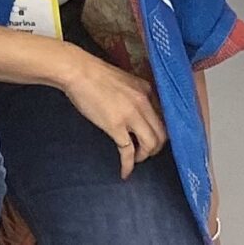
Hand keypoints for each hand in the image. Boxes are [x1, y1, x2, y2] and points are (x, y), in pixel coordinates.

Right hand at [57, 50, 166, 178]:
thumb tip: (138, 114)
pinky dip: (128, 165)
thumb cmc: (96, 75)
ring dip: (145, 156)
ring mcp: (131, 115)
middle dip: (156, 148)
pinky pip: (128, 151)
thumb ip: (136, 96)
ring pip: (151, 144)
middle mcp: (144, 103)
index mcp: (147, 90)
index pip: (164, 117)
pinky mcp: (116, 126)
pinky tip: (125, 172)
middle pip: (162, 134)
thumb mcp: (125, 81)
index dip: (160, 133)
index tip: (154, 140)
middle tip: (145, 153)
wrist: (79, 72)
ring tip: (135, 159)